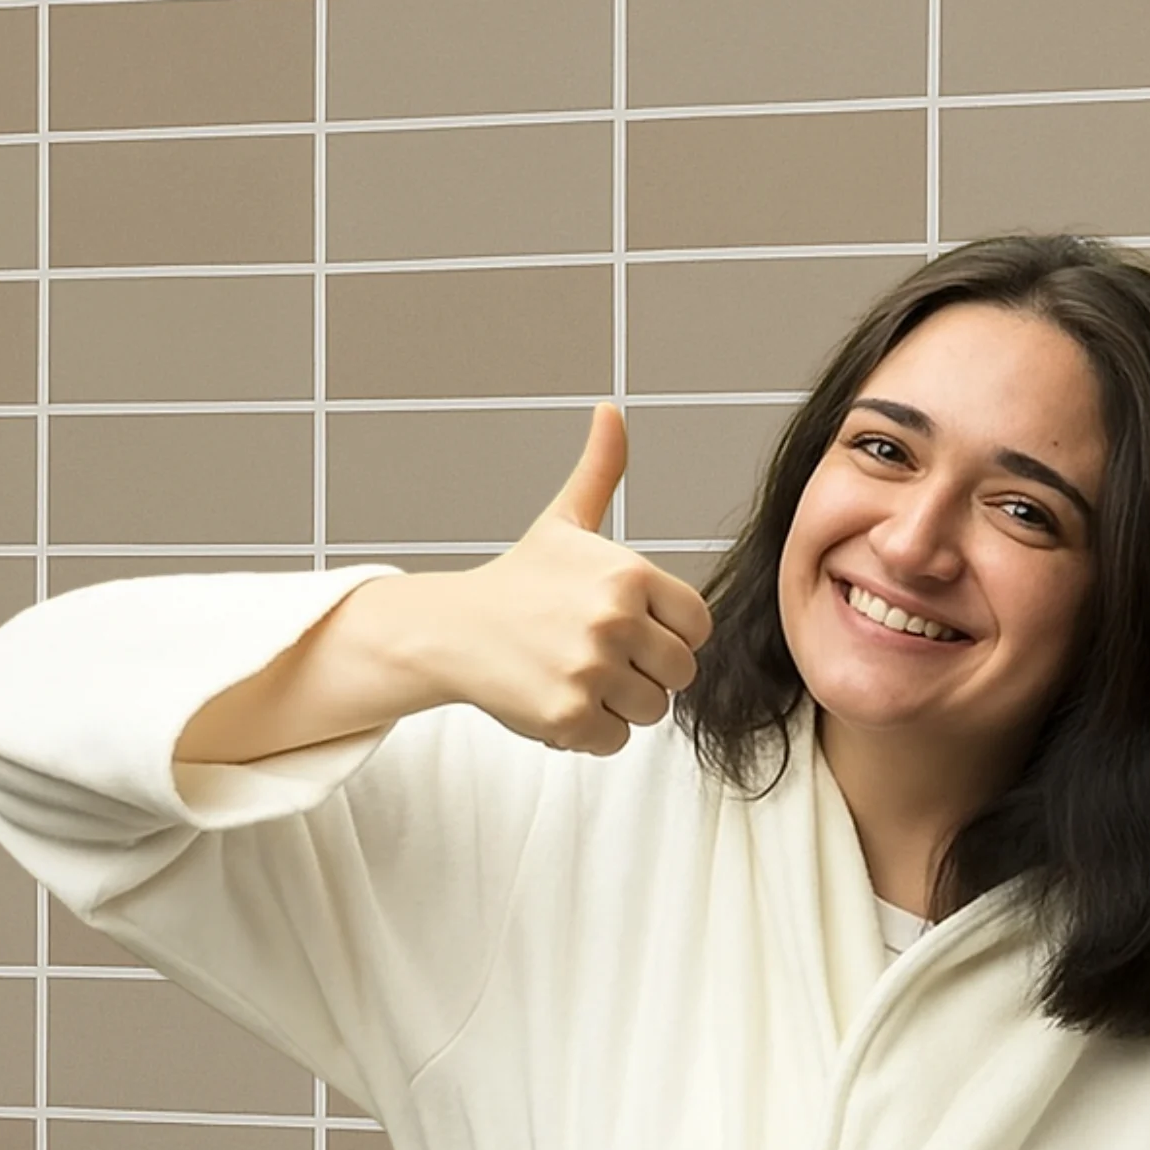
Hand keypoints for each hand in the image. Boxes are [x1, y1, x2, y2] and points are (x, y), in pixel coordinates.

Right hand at [415, 403, 712, 756]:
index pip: (697, 627)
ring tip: (574, 675)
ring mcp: (589, 670)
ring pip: (651, 710)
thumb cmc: (518, 582)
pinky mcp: (568, 717)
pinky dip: (588, 732)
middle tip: (595, 655)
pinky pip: (614, 740)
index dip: (667, 633)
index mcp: (626, 573)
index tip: (627, 627)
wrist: (451, 631)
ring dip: (618, 703)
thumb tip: (610, 410)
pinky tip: (556, 699)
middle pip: (679, 673)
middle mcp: (612, 620)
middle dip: (644, 672)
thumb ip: (600, 470)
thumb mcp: (563, 523)